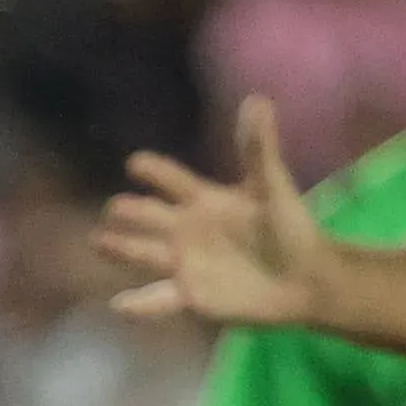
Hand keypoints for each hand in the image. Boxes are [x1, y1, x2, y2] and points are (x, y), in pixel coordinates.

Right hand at [101, 97, 328, 329]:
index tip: (136, 164)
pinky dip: (138, 305)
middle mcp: (185, 230)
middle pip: (149, 216)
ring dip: (121, 249)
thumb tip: (257, 99)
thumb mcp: (273, 187)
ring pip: (143, 253)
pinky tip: (119, 304)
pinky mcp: (190, 296)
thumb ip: (258, 148)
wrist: (306, 279)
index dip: (155, 172)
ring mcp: (183, 263)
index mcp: (203, 201)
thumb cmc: (290, 229)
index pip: (172, 181)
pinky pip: (157, 300)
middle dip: (131, 211)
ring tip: (99, 242)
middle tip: (117, 208)